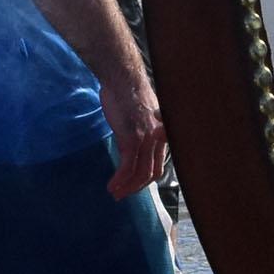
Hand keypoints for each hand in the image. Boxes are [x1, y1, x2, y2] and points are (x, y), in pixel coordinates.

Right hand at [101, 68, 166, 197]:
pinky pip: (127, 166)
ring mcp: (146, 140)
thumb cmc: (128, 92)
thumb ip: (143, 130)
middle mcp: (158, 139)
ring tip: (114, 193)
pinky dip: (119, 179)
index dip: (146, 180)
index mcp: (162, 134)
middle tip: (122, 195)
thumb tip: (134, 144)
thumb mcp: (142, 115)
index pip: (158, 165)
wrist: (123, 78)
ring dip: (126, 187)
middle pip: (150, 173)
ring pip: (139, 173)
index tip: (133, 187)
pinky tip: (111, 185)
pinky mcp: (132, 138)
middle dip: (136, 188)